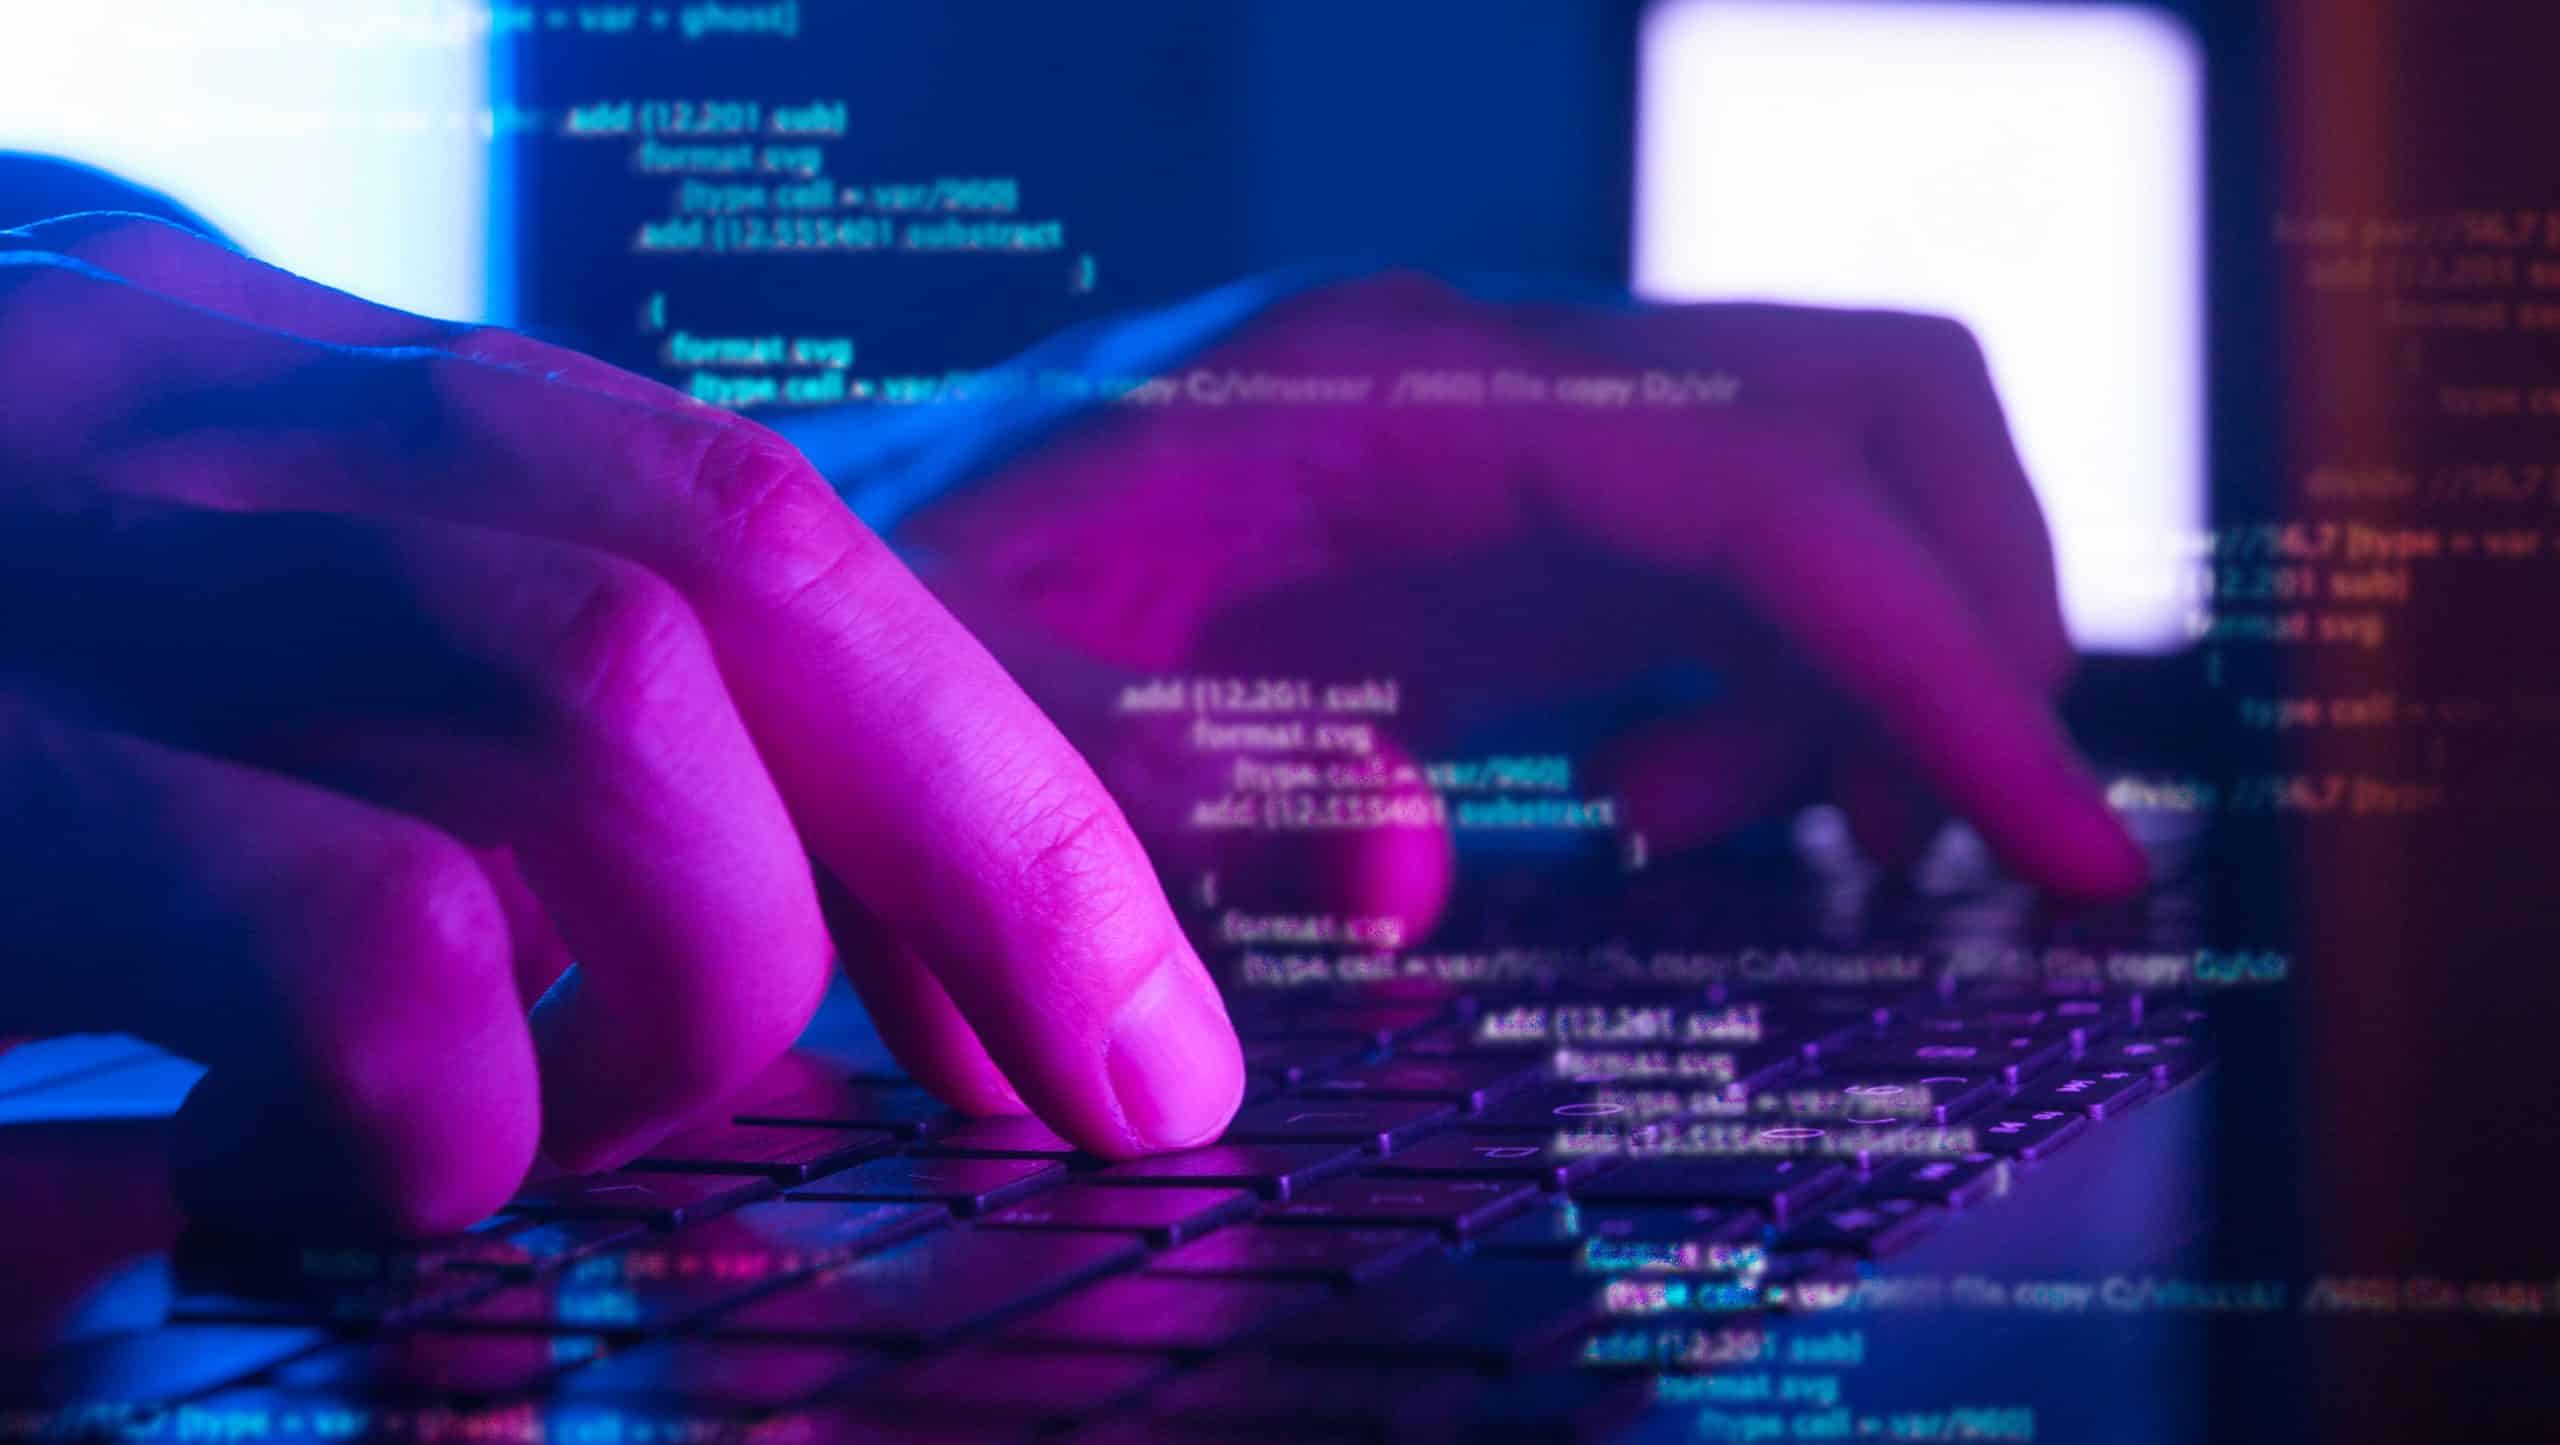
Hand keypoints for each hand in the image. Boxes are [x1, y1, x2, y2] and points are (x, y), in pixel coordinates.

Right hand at [0, 215, 1242, 1235]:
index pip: (767, 543)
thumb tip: (888, 989)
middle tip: (1080, 1117)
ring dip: (678, 994)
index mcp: (314, 409)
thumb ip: (523, 750)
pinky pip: (321, 936)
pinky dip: (419, 1113)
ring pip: (569, 708)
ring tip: (556, 1148)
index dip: (1000, 794)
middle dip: (972, 863)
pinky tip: (316, 1188)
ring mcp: (40, 586)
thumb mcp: (252, 642)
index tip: (1139, 1040)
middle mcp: (191, 426)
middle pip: (716, 584)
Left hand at [895, 272, 2147, 962]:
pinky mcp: (1519, 534)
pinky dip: (1778, 711)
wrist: (841, 563)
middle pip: (1872, 418)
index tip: (2056, 838)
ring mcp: (1526, 451)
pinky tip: (1653, 816)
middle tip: (1939, 848)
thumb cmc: (896, 600)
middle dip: (1969, 630)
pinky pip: (1750, 588)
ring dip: (1860, 692)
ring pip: (1838, 505)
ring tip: (1685, 837)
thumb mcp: (975, 691)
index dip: (1939, 651)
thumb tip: (1403, 867)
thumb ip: (1151, 776)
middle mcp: (1496, 383)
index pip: (1762, 475)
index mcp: (1393, 385)